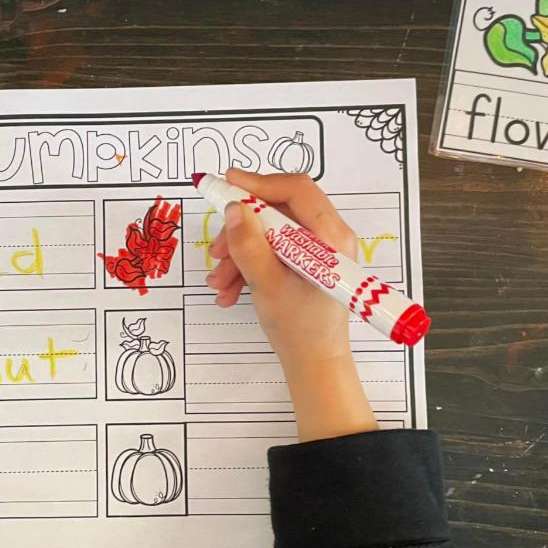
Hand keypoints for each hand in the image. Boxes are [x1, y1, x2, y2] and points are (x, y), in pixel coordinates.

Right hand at [206, 168, 377, 441]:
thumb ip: (248, 244)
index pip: (297, 190)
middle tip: (216, 249)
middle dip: (242, 230)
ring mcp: (317, 251)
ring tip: (219, 283)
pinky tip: (229, 290)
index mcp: (331, 237)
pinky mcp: (306, 263)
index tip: (227, 184)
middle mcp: (328, 237)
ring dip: (239, 254)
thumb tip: (233, 209)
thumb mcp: (267, 284)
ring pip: (270, 234)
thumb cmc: (300, 328)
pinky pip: (272, 251)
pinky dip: (248, 266)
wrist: (313, 364)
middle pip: (278, 212)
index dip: (259, 183)